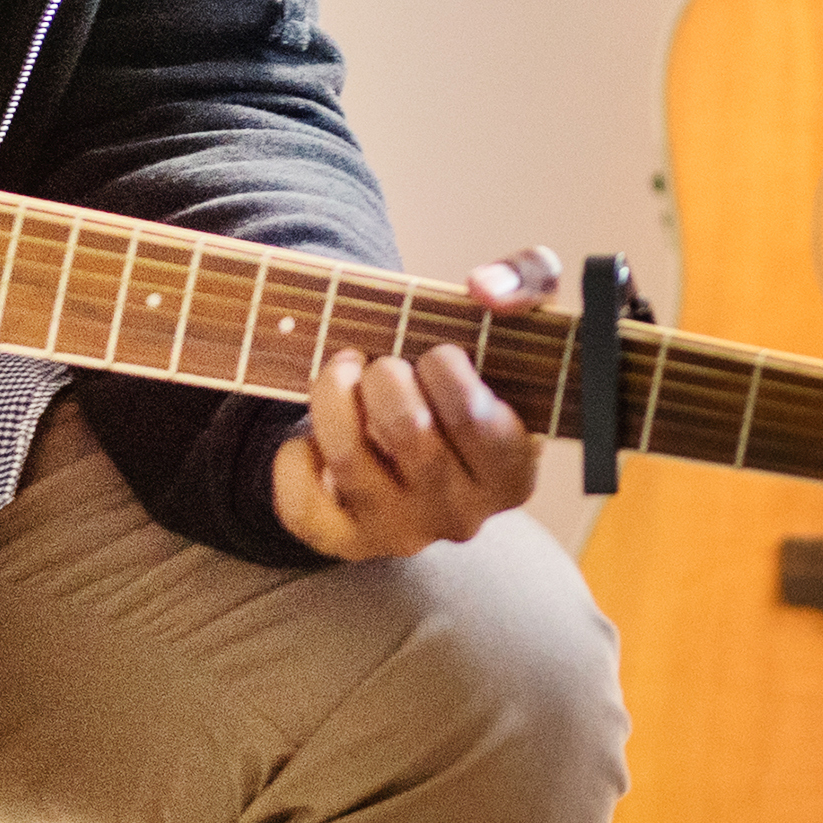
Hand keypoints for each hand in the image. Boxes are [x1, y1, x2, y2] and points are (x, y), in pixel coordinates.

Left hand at [274, 242, 552, 559]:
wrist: (427, 432)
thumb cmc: (476, 372)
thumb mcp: (520, 319)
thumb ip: (528, 281)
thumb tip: (483, 290)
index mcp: (514, 473)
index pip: (471, 415)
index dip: (443, 366)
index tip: (436, 353)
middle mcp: (463, 516)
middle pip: (406, 429)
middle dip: (384, 374)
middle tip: (384, 363)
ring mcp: (403, 533)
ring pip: (347, 458)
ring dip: (333, 394)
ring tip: (342, 374)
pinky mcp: (348, 541)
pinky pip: (301, 504)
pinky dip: (295, 456)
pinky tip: (315, 435)